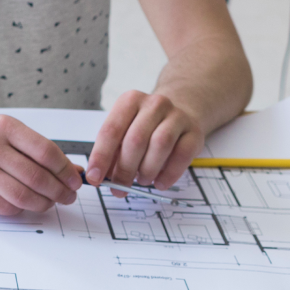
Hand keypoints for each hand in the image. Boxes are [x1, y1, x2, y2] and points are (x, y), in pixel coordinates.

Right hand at [0, 114, 84, 215]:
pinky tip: (26, 204)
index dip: (65, 170)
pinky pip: (4, 207)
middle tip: (68, 197)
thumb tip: (73, 171)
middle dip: (59, 191)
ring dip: (43, 204)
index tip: (74, 180)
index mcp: (4, 127)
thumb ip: (38, 149)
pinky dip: (21, 209)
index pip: (45, 151)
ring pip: (22, 195)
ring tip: (50, 202)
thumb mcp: (8, 131)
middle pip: (36, 176)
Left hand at [85, 90, 205, 191]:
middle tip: (119, 188)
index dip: (101, 156)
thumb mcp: (125, 132)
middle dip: (124, 169)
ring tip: (142, 181)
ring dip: (147, 170)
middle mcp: (154, 104)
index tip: (95, 178)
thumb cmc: (146, 126)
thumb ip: (112, 152)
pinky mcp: (194, 131)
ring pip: (160, 145)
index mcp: (130, 101)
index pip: (111, 130)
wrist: (182, 112)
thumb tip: (99, 177)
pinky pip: (182, 155)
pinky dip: (169, 174)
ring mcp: (177, 116)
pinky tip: (160, 183)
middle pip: (136, 139)